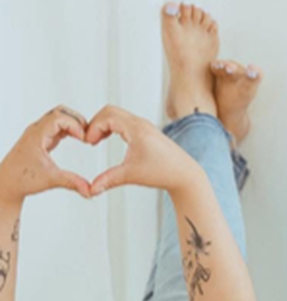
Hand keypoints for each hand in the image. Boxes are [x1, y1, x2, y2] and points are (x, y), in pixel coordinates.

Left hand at [0, 107, 90, 202]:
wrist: (7, 182)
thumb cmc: (21, 179)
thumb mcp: (50, 180)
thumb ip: (72, 182)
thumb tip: (89, 189)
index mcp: (36, 136)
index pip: (59, 118)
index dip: (75, 125)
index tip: (84, 138)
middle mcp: (36, 131)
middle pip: (60, 112)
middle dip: (77, 120)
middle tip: (88, 134)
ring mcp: (39, 133)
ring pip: (59, 116)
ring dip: (74, 123)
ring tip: (84, 136)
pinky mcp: (42, 138)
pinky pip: (58, 126)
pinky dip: (70, 129)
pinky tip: (77, 138)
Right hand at [84, 105, 198, 194]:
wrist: (185, 175)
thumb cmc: (163, 173)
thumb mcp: (132, 175)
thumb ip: (108, 180)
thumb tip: (90, 189)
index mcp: (137, 129)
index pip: (107, 116)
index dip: (93, 127)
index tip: (87, 143)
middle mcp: (141, 124)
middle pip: (110, 111)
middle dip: (96, 123)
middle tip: (89, 140)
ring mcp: (145, 126)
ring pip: (118, 115)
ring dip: (104, 124)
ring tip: (95, 140)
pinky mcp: (148, 131)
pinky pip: (125, 121)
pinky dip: (113, 126)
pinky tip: (108, 139)